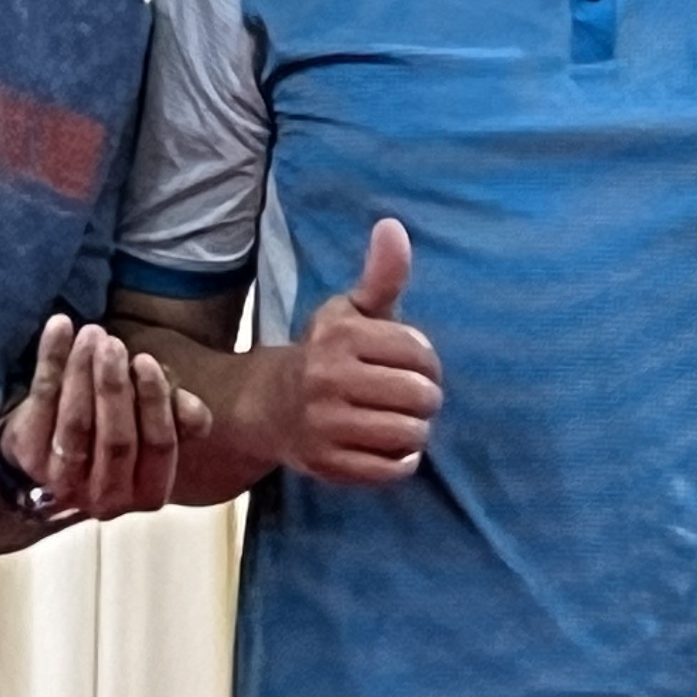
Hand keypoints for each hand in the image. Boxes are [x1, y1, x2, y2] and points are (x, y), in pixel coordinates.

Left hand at [0, 314, 210, 522]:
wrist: (55, 453)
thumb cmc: (120, 433)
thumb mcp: (156, 429)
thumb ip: (181, 420)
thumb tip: (190, 406)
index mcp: (149, 492)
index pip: (158, 447)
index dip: (154, 403)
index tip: (147, 361)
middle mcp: (107, 499)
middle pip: (116, 439)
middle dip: (115, 387)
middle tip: (113, 344)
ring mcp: (64, 484)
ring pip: (77, 423)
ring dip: (82, 372)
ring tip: (92, 334)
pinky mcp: (29, 458)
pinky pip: (41, 403)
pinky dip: (50, 360)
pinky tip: (60, 327)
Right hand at [265, 220, 444, 482]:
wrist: (269, 407)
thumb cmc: (327, 354)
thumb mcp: (352, 311)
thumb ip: (382, 275)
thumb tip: (393, 226)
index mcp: (340, 336)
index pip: (420, 353)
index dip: (427, 361)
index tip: (411, 364)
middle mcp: (327, 379)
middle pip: (421, 396)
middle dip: (425, 398)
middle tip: (409, 396)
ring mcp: (324, 425)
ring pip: (410, 434)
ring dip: (416, 430)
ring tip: (400, 420)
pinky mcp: (326, 465)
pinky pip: (391, 470)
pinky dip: (399, 461)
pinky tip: (386, 445)